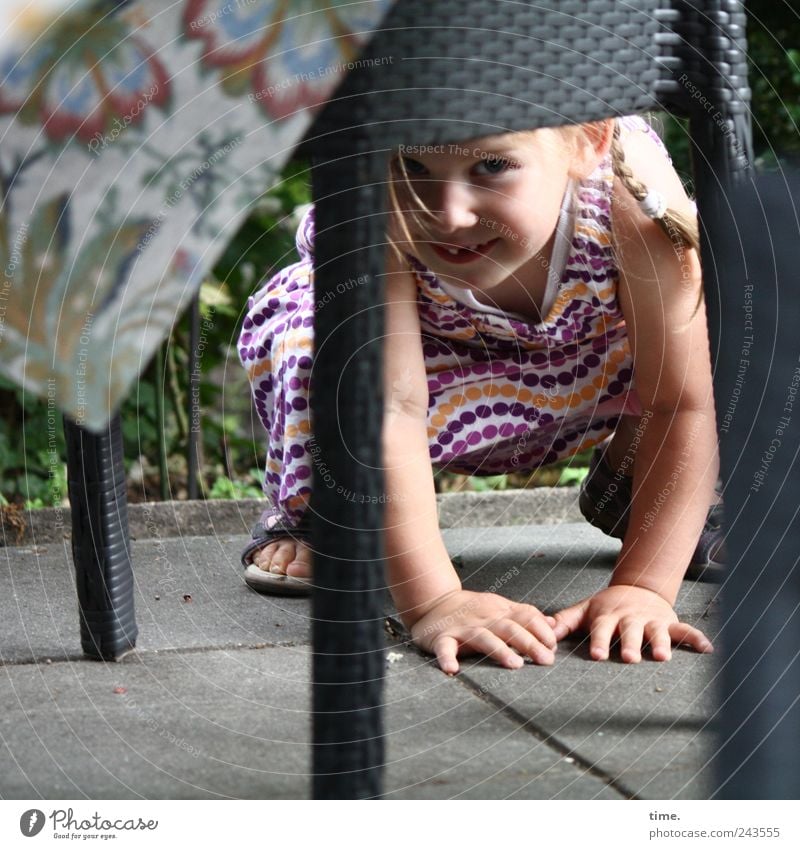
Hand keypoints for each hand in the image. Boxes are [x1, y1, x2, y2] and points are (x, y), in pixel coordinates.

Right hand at [409, 590, 556, 673]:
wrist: (432, 601)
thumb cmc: (471, 610)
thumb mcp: (500, 608)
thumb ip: (526, 616)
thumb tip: (554, 624)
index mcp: (500, 611)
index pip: (525, 616)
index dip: (541, 629)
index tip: (553, 646)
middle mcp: (484, 618)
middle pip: (509, 628)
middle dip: (529, 643)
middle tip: (546, 660)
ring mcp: (463, 628)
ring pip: (483, 637)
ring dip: (499, 650)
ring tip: (515, 664)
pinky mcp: (442, 637)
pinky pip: (444, 647)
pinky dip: (447, 657)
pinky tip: (452, 670)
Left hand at [551, 585, 712, 662]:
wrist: (636, 589)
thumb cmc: (605, 607)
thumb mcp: (584, 610)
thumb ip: (563, 620)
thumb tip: (542, 630)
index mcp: (608, 616)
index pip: (602, 629)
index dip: (600, 641)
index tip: (598, 655)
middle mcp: (630, 618)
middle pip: (630, 631)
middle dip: (630, 644)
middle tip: (630, 658)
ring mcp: (651, 620)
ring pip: (657, 631)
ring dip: (660, 642)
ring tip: (662, 657)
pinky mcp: (670, 622)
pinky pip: (685, 629)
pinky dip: (696, 638)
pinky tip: (708, 649)